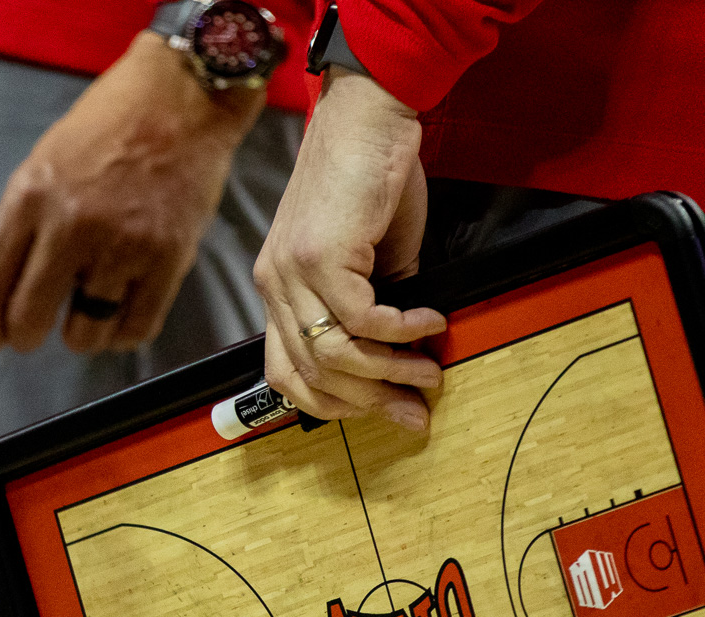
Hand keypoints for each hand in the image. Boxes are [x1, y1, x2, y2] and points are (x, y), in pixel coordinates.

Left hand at [0, 33, 263, 354]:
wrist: (182, 98)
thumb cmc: (108, 124)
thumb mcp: (45, 160)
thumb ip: (25, 219)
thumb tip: (11, 284)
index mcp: (30, 196)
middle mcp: (71, 225)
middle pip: (30, 318)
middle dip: (26, 337)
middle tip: (35, 334)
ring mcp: (122, 245)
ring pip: (84, 334)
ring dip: (80, 335)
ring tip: (86, 317)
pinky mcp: (168, 260)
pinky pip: (136, 328)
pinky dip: (122, 334)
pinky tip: (119, 317)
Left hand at [254, 68, 446, 431]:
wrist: (369, 116)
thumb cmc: (372, 179)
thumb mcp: (372, 258)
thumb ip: (379, 307)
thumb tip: (405, 357)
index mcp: (279, 288)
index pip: (285, 373)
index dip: (333, 403)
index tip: (382, 410)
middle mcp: (274, 284)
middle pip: (309, 375)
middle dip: (369, 404)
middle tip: (416, 411)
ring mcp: (292, 271)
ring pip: (334, 355)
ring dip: (390, 373)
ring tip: (429, 370)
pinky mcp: (321, 255)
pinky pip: (362, 319)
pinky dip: (401, 331)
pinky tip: (429, 321)